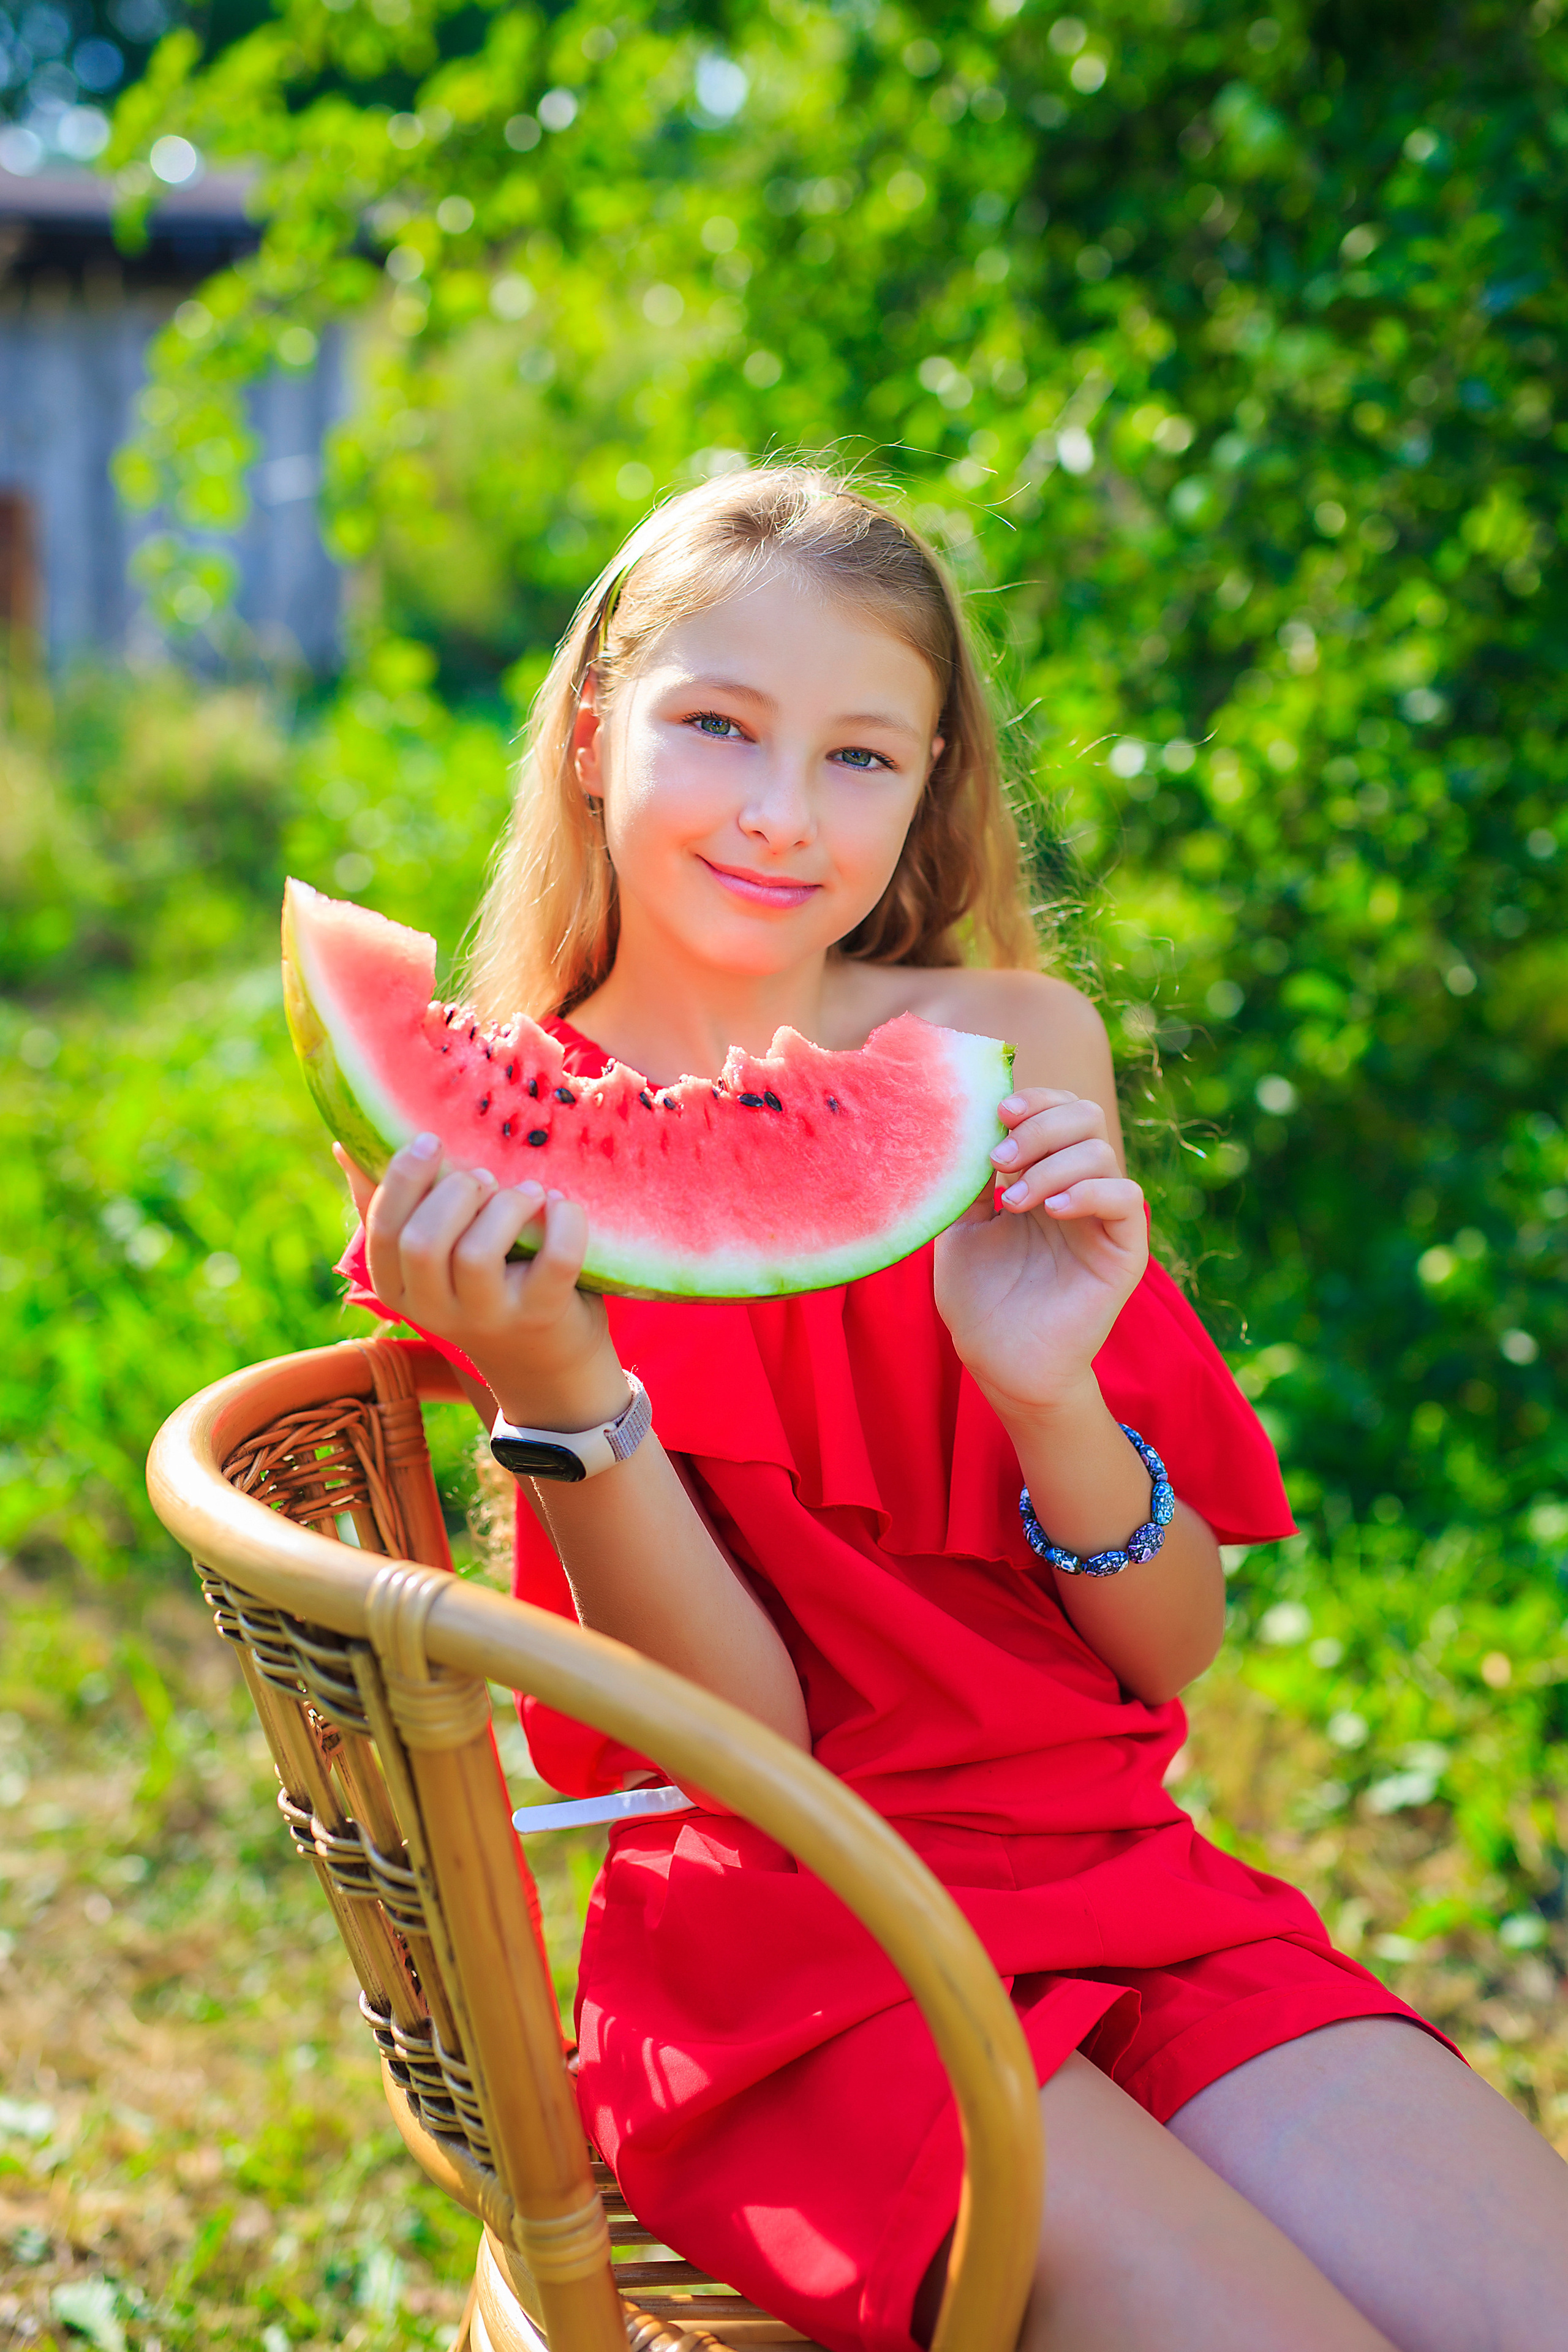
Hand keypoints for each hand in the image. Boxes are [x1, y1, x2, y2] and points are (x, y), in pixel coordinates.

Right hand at [334, 1136, 627, 1428]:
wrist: (543, 1362)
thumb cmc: (484, 1284)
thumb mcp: (433, 1254)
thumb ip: (393, 1205)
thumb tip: (344, 1147)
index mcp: (397, 1287)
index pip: (383, 1231)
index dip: (404, 1178)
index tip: (433, 1141)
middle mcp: (434, 1311)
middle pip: (422, 1243)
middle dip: (455, 1193)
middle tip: (485, 1178)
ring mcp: (489, 1317)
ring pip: (477, 1254)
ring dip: (506, 1204)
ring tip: (527, 1192)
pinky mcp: (542, 1315)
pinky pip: (554, 1260)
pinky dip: (563, 1221)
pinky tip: (561, 1204)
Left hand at [932, 1090, 1147, 1421]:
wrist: (998, 1361)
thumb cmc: (978, 1298)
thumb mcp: (961, 1226)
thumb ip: (970, 1178)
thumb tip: (966, 1125)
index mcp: (1043, 1176)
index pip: (1059, 1111)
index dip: (1035, 1100)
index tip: (998, 1113)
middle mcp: (1078, 1189)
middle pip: (1086, 1117)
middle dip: (1040, 1125)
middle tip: (998, 1157)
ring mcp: (1103, 1219)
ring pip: (1100, 1153)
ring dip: (1050, 1165)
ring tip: (1011, 1201)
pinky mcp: (1123, 1251)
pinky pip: (1126, 1199)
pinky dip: (1087, 1192)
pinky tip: (1049, 1211)